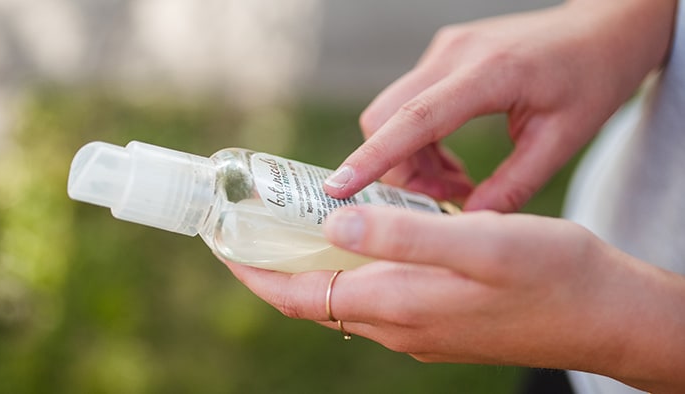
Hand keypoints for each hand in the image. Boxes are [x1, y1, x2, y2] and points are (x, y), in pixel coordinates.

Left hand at [225, 206, 684, 392]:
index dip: (253, 270)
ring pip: (345, 294)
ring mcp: (419, 327)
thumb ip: (404, 235)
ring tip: (301, 221)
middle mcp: (399, 325)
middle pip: (314, 297)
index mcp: (398, 304)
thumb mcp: (480, 244)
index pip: (297, 295)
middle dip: (277, 263)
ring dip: (316, 262)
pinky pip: (377, 293)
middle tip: (259, 221)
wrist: (604, 313)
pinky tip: (367, 235)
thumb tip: (335, 222)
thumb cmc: (551, 275)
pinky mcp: (439, 319)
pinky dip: (355, 265)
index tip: (223, 241)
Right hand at [323, 0, 675, 211]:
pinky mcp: (443, 57)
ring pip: (394, 114)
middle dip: (394, 168)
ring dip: (410, 159)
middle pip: (386, 116)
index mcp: (491, 73)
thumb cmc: (593, 78)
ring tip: (455, 184)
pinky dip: (419, 141)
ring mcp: (444, 52)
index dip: (373, 157)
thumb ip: (512, 186)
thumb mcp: (563, 140)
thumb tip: (465, 226)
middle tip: (438, 199)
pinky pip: (410, 105)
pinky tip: (452, 160)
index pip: (415, 119)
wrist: (603, 26)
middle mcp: (455, 55)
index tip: (338, 188)